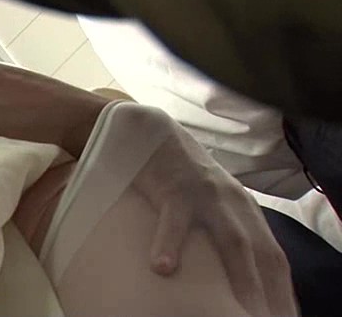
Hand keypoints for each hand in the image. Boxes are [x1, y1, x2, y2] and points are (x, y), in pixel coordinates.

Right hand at [133, 127, 295, 315]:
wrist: (151, 134)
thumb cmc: (176, 180)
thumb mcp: (207, 207)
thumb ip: (221, 236)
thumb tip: (226, 278)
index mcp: (245, 213)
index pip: (274, 259)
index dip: (282, 293)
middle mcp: (235, 205)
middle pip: (263, 256)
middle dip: (270, 295)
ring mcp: (208, 196)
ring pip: (233, 242)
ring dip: (241, 279)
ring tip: (236, 314)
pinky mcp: (176, 187)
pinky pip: (174, 219)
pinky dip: (170, 244)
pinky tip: (162, 268)